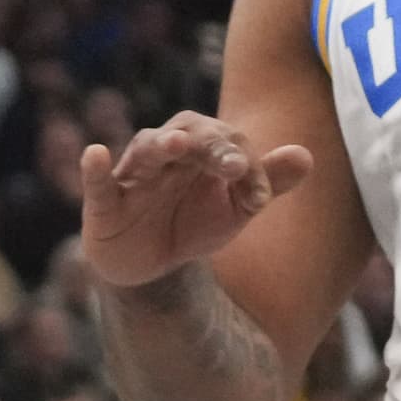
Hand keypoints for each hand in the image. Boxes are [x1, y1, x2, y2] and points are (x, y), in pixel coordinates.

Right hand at [77, 114, 312, 289]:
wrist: (152, 266)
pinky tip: (94, 153)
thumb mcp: (235, 209)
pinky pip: (98, 183)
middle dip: (212, 147)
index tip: (261, 200)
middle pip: (190, 134)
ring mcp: (134, 176)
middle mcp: (167, 153)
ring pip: (146, 149)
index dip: (246, 167)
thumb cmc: (195, 223)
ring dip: (161, 145)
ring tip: (176, 143)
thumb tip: (306, 156)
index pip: (228, 143)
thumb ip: (267, 182)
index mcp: (201, 148)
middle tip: (233, 165)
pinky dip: (94, 169)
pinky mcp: (104, 204)